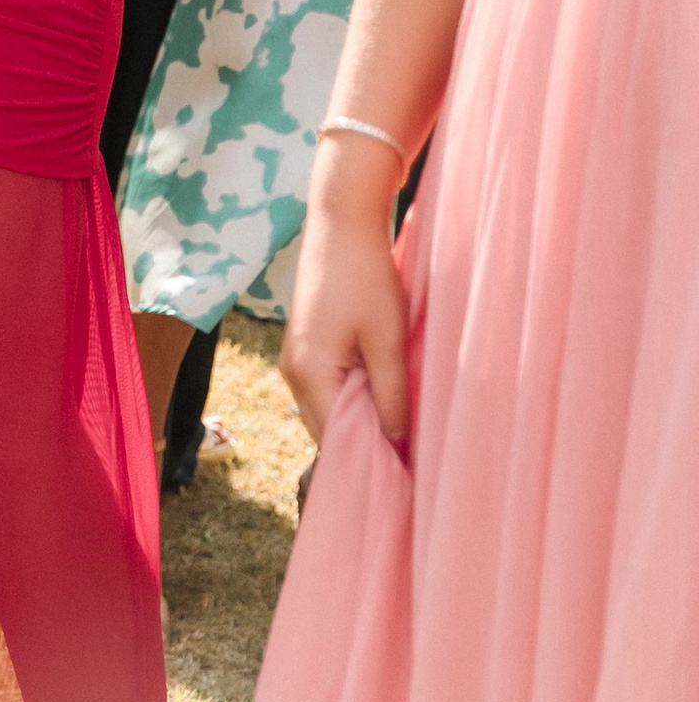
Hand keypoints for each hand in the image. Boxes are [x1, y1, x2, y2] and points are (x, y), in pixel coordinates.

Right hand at [281, 140, 413, 443]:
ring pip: (328, 411)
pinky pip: (328, 390)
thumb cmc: (366, 278)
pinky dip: (353, 401)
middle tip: (409, 461)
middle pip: (327, 432)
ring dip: (360, 423)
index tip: (405, 479)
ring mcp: (295, 359)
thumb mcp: (387, 339)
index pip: (335, 443)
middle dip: (364, 447)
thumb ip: (391, 396)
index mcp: (309, 373)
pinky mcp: (306, 346)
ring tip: (400, 433)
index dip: (370, 462)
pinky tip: (383, 398)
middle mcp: (292, 372)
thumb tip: (396, 445)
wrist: (341, 223)